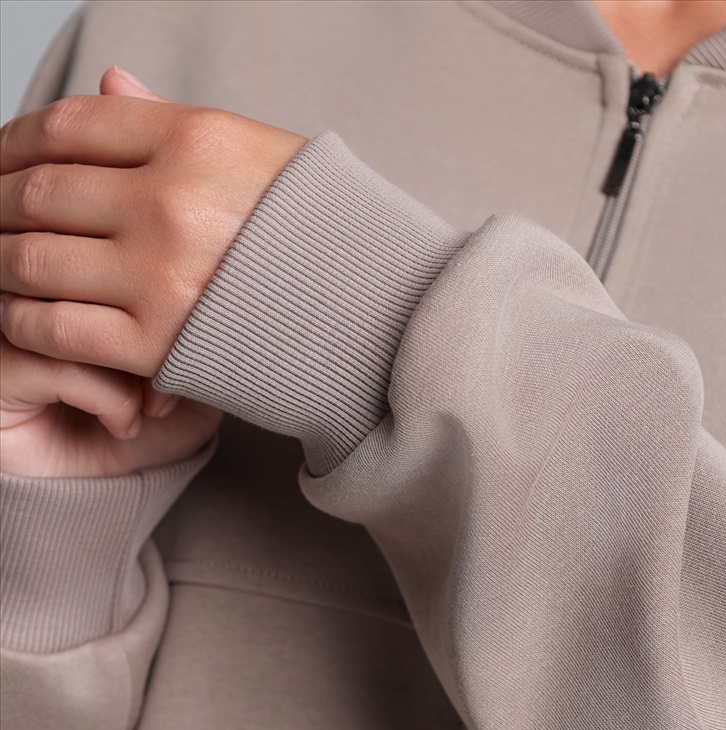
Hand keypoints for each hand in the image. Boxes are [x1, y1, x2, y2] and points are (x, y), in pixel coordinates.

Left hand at [0, 67, 307, 377]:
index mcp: (196, 140)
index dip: (13, 140)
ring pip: (33, 260)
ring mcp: (162, 275)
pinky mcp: (161, 343)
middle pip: (40, 192)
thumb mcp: (259, 155)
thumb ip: (174, 123)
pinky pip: (58, 327)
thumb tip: (109, 81)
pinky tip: (18, 316)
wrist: (379, 320)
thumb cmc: (324, 236)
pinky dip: (24, 321)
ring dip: (0, 263)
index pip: (70, 126)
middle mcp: (171, 201)